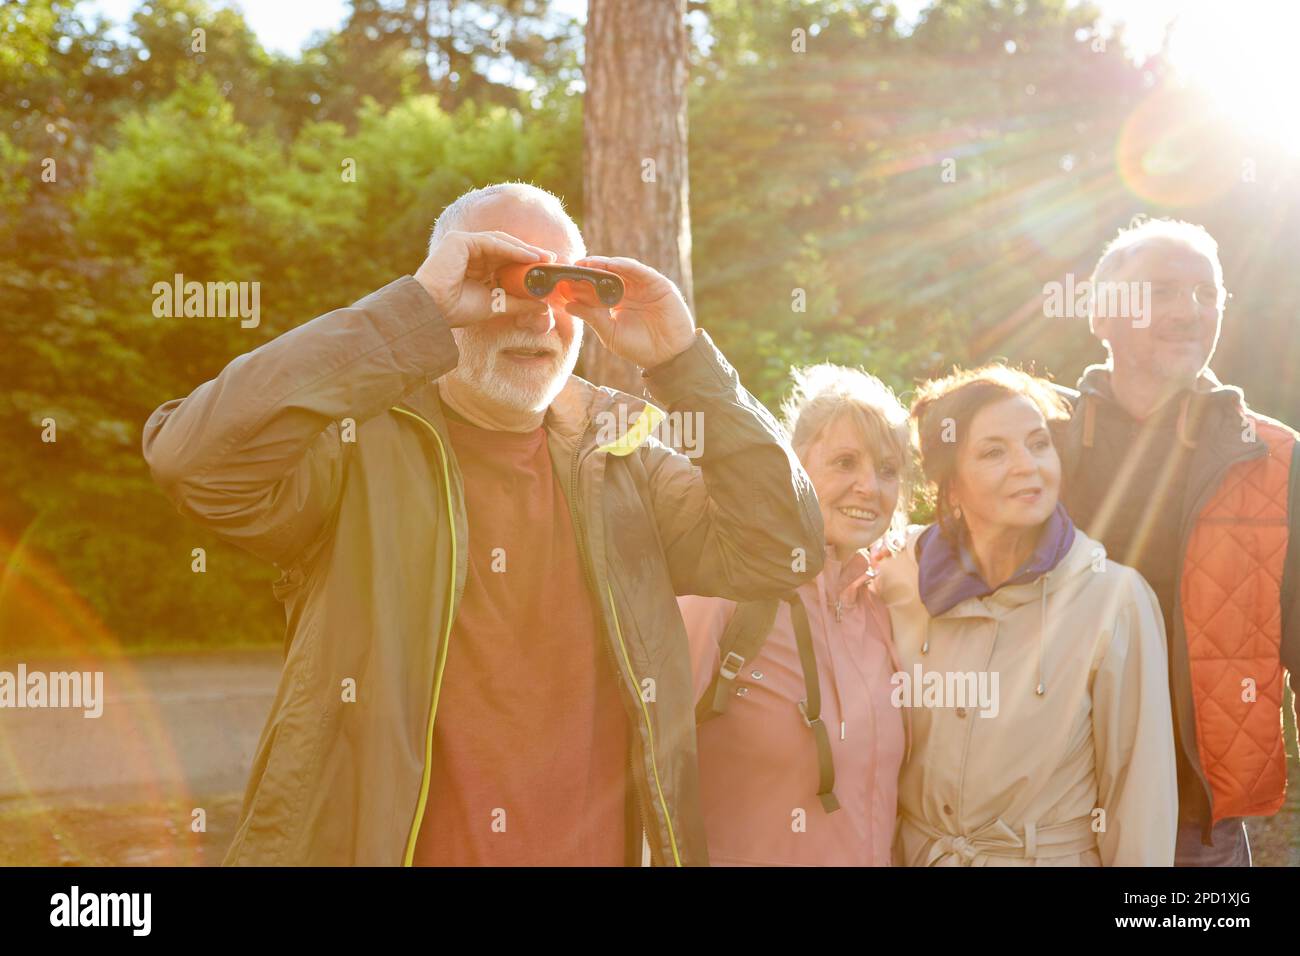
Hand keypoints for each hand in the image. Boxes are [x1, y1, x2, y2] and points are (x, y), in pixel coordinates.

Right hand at [414, 230, 554, 327]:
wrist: (433, 311)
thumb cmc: (457, 310)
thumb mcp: (496, 305)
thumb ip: (518, 303)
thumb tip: (543, 305)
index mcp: (476, 267)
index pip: (506, 260)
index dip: (527, 263)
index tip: (548, 269)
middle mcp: (470, 253)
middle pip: (506, 248)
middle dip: (530, 254)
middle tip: (552, 260)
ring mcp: (464, 244)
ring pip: (502, 243)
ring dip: (525, 250)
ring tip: (544, 259)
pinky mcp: (460, 240)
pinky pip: (492, 242)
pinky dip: (512, 249)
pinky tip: (530, 257)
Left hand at [562, 256, 695, 368]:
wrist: (669, 356)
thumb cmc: (639, 348)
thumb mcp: (610, 334)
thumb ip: (592, 318)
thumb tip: (567, 306)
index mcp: (615, 304)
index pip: (593, 290)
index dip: (578, 285)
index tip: (559, 282)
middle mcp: (627, 291)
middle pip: (604, 276)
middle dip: (587, 271)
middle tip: (569, 267)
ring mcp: (642, 286)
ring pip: (619, 269)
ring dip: (603, 264)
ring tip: (586, 263)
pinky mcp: (657, 283)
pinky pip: (638, 270)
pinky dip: (624, 265)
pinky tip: (610, 264)